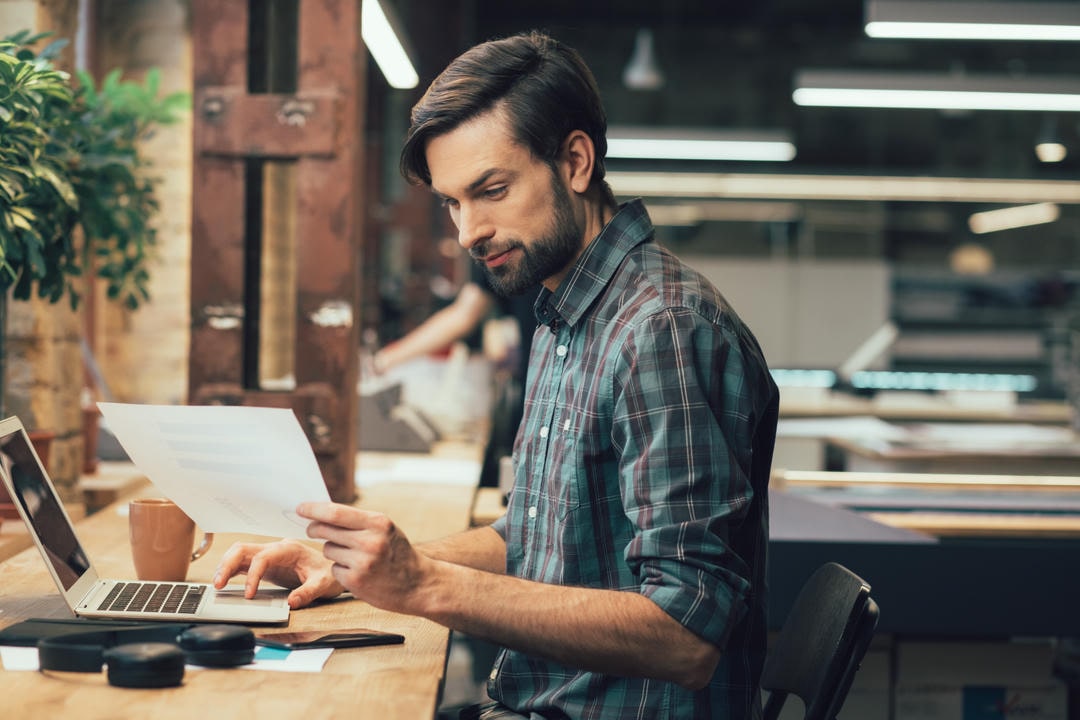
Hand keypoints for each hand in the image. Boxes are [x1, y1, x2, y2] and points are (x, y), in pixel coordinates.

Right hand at [214, 539, 345, 608]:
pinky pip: (243, 563)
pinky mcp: (265, 564)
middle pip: (244, 549)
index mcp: (289, 550)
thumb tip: (291, 602)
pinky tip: (223, 582)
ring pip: (239, 553)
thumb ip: (308, 592)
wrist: (333, 569)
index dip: (252, 575)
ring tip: (217, 585)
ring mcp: (269, 555)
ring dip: (225, 566)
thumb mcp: (324, 584)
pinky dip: (231, 571)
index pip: (263, 557)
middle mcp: (276, 549)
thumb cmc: (329, 574)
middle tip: (218, 585)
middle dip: (227, 564)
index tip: (249, 595)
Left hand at [297, 502, 430, 613]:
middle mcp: (370, 541)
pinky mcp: (355, 582)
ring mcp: (362, 563)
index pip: (335, 512)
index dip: (314, 509)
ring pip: (328, 549)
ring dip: (332, 551)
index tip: (301, 508)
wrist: (418, 584)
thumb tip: (323, 512)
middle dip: (314, 528)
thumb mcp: (386, 529)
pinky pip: (334, 568)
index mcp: (378, 523)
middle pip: (325, 529)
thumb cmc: (398, 553)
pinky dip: (340, 569)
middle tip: (312, 529)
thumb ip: (359, 521)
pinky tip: (357, 571)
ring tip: (352, 556)